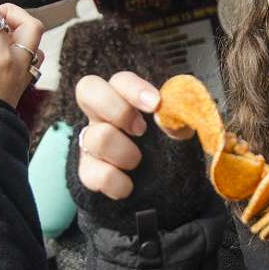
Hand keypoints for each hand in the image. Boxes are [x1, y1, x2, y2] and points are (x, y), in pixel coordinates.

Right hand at [75, 71, 192, 199]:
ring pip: (96, 137)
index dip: (134, 88)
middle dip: (117, 109)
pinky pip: (93, 174)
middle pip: (88, 90)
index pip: (119, 80)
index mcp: (125, 100)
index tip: (156, 104)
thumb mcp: (181, 133)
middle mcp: (102, 115)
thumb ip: (179, 120)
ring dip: (123, 152)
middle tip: (140, 130)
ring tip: (138, 161)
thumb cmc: (169, 151)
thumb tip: (170, 112)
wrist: (165, 189)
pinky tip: (129, 186)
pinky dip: (116, 183)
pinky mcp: (88, 172)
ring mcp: (91, 142)